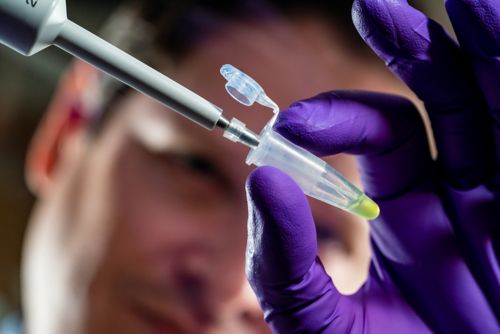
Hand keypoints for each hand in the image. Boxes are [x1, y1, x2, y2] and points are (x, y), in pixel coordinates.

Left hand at [245, 1, 499, 332]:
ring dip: (486, 45)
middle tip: (372, 6)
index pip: (376, 135)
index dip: (333, 121)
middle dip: (414, 48)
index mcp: (406, 210)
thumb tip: (261, 183)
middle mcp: (461, 191)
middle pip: (441, 98)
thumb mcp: (326, 327)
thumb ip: (286, 267)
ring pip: (496, 101)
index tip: (291, 131)